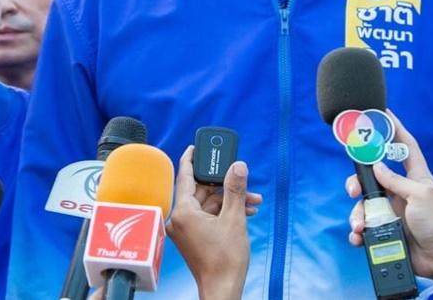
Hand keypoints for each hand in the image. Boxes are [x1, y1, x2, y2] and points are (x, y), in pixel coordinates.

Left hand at [166, 145, 259, 299]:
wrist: (222, 288)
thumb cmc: (225, 260)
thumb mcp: (234, 219)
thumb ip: (236, 191)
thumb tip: (238, 166)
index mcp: (183, 211)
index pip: (184, 176)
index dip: (191, 159)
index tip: (195, 147)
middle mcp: (179, 219)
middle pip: (200, 191)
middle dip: (224, 185)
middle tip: (241, 177)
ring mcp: (185, 229)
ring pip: (207, 205)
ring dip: (229, 201)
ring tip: (253, 201)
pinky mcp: (193, 237)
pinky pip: (207, 217)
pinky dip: (224, 213)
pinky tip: (245, 212)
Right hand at [345, 110, 432, 280]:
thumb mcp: (421, 195)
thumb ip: (397, 180)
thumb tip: (376, 166)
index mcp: (415, 178)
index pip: (405, 146)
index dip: (394, 128)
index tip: (381, 113)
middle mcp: (400, 191)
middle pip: (371, 176)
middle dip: (357, 182)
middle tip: (354, 191)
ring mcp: (391, 210)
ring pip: (363, 204)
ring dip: (357, 214)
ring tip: (361, 225)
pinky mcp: (384, 229)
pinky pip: (364, 226)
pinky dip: (358, 231)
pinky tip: (359, 236)